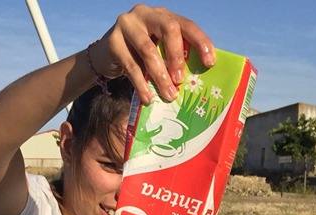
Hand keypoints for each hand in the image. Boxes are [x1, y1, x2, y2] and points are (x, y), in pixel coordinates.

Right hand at [90, 5, 214, 102]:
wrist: (106, 56)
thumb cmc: (139, 57)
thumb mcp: (158, 52)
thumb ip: (173, 58)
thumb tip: (195, 83)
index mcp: (163, 16)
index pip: (186, 24)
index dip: (200, 42)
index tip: (209, 63)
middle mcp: (146, 14)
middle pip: (168, 28)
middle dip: (177, 56)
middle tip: (180, 80)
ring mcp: (128, 24)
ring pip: (148, 49)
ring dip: (160, 75)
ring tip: (168, 95)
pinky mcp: (113, 41)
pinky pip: (131, 65)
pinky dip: (141, 84)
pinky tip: (148, 99)